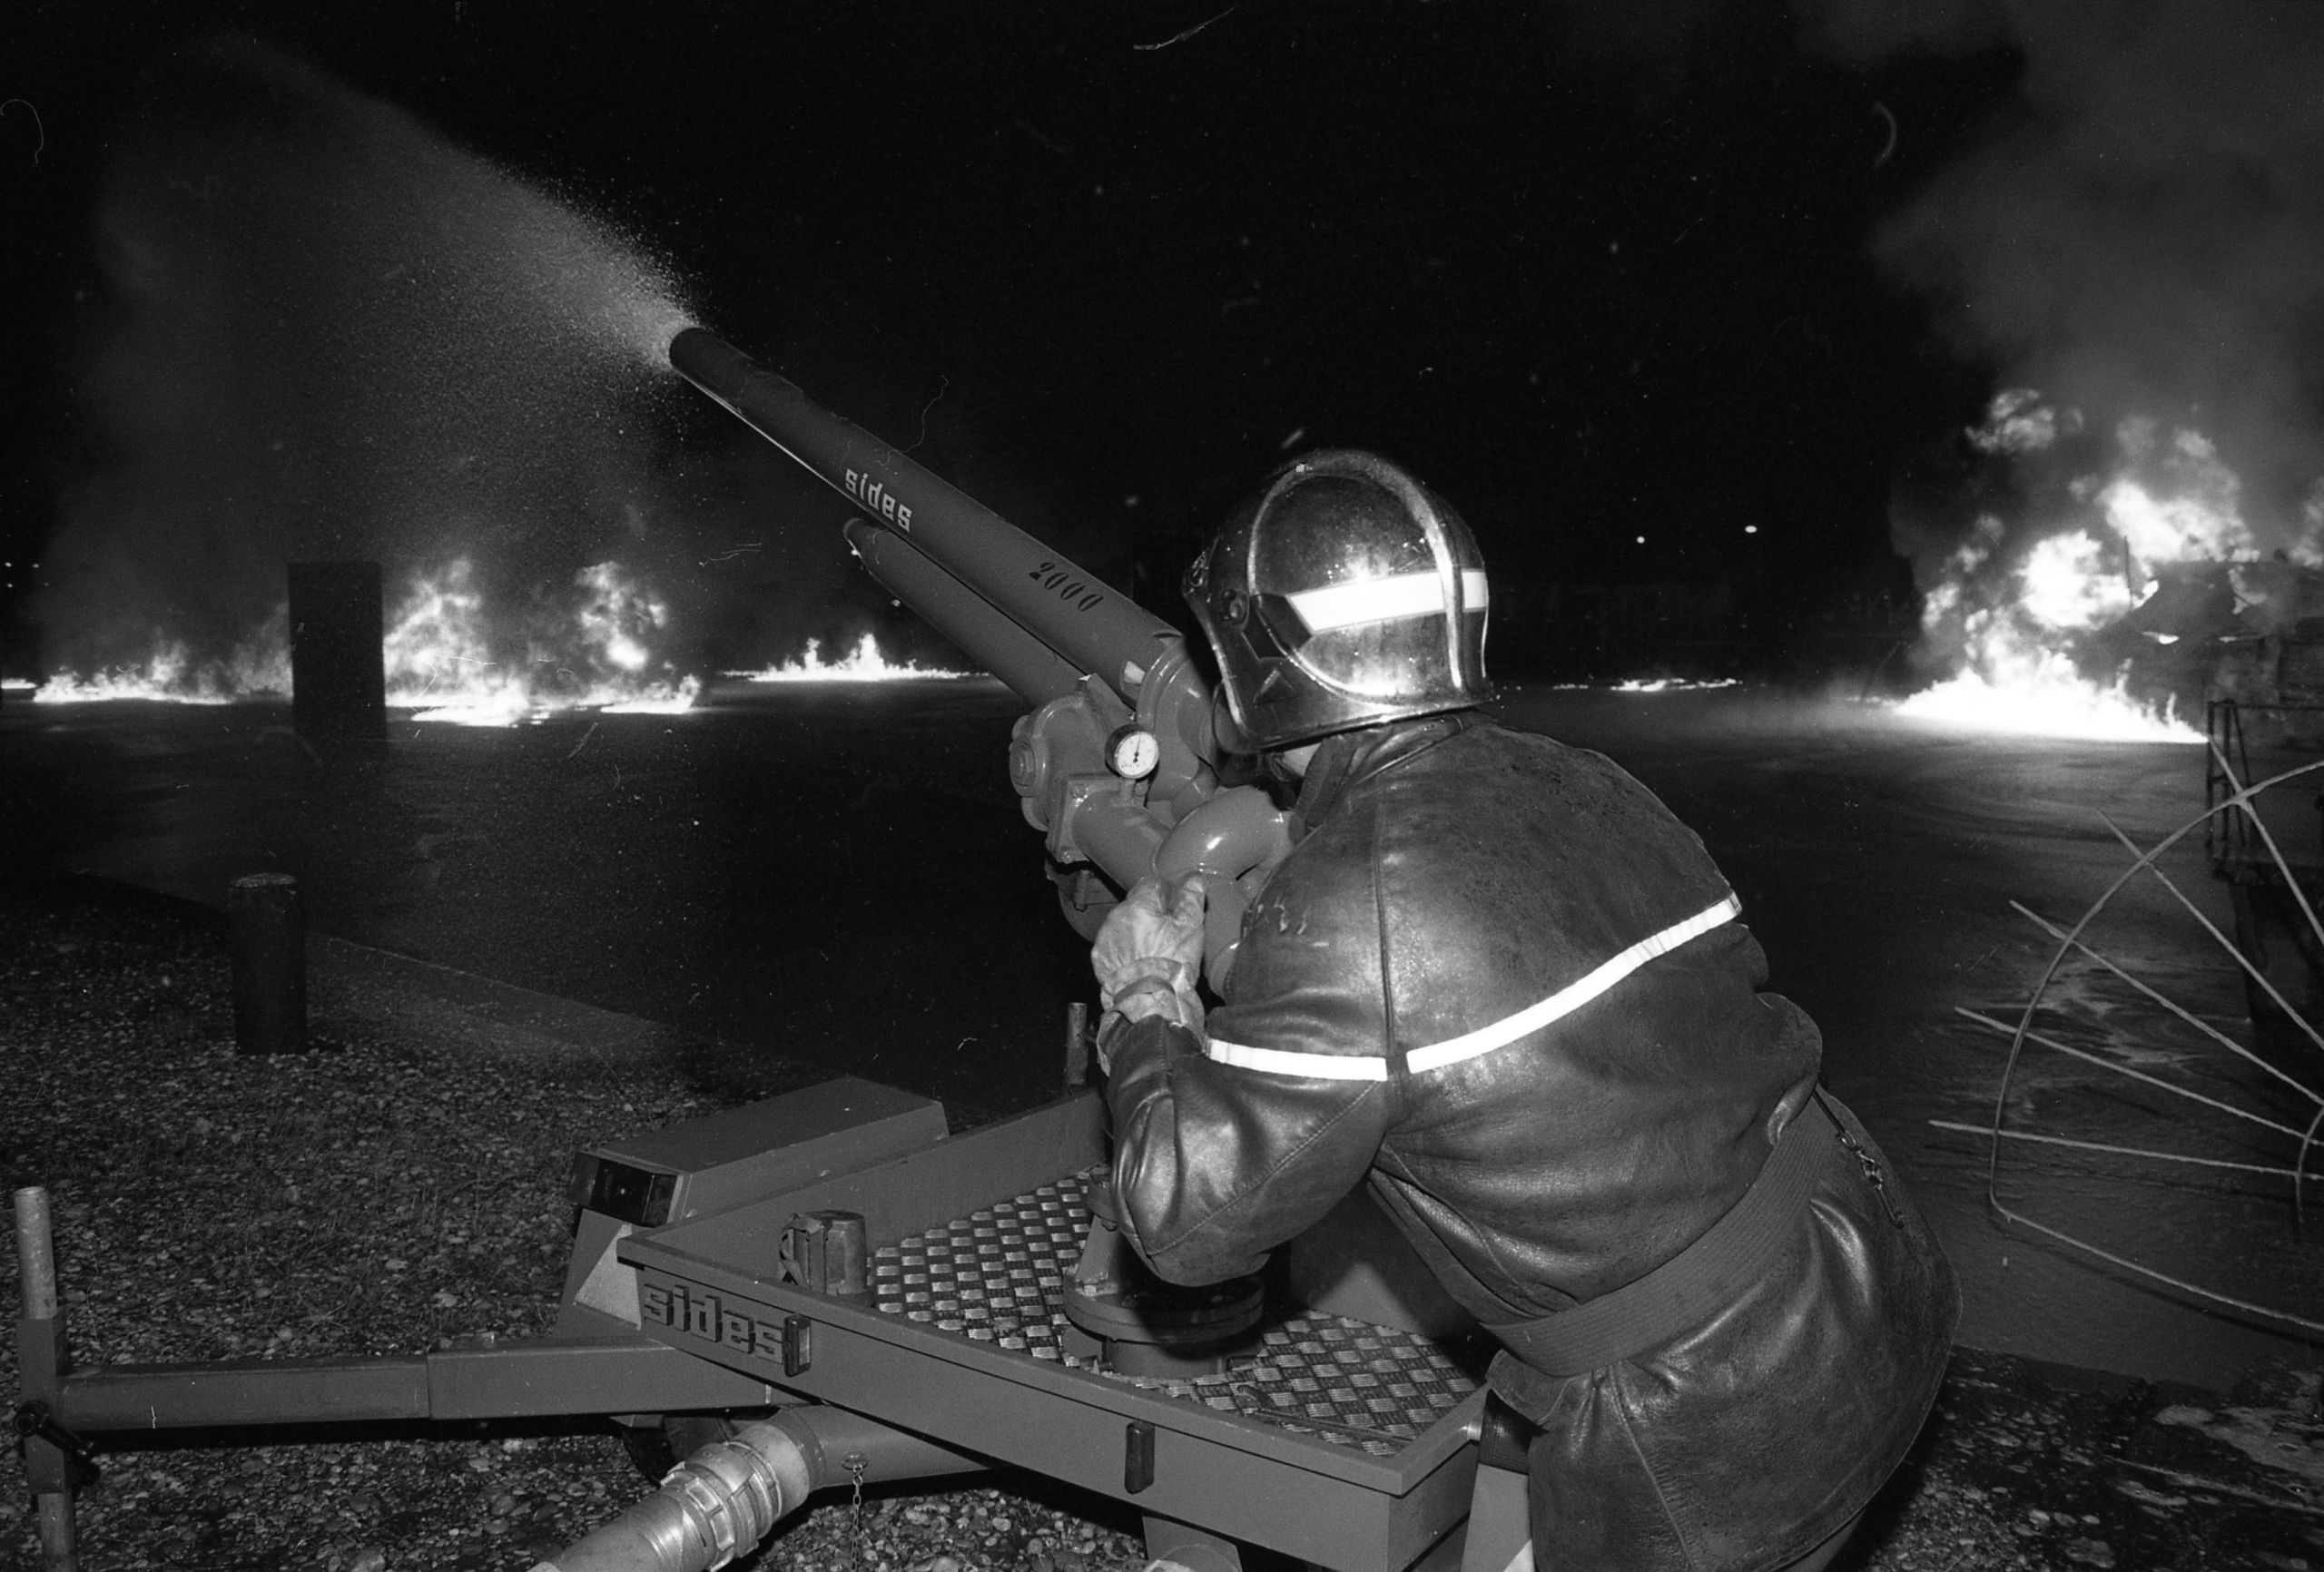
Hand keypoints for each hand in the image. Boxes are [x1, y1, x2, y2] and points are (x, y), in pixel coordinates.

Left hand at [1090, 874, 1210, 1042]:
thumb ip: (1191, 899)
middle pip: (1135, 904)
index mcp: (1137, 906)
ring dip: (1136, 931)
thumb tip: (1194, 879)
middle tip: (1169, 933)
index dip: (1168, 893)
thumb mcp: (1190, 928)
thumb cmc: (1171, 964)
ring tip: (1155, 951)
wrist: (1149, 1001)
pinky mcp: (1101, 960)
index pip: (1152, 884)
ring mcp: (1105, 940)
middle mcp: (1115, 918)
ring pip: (1123, 925)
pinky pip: (1114, 946)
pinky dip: (1125, 950)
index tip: (1176, 908)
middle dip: (1150, 913)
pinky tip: (1140, 961)